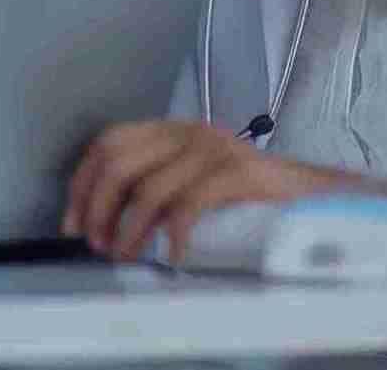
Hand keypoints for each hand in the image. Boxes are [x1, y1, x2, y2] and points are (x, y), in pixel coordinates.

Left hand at [60, 119, 363, 263]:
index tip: (73, 223)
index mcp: (172, 130)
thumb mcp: (193, 179)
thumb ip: (157, 187)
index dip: (83, 183)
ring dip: (129, 229)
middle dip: (98, 208)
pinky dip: (173, 235)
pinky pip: (189, 203)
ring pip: (149, 188)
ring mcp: (214, 148)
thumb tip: (105, 222)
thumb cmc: (247, 195)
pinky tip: (174, 256)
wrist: (312, 193)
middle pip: (120, 163)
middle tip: (99, 244)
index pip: (109, 143)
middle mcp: (189, 131)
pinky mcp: (238, 172)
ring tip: (127, 254)